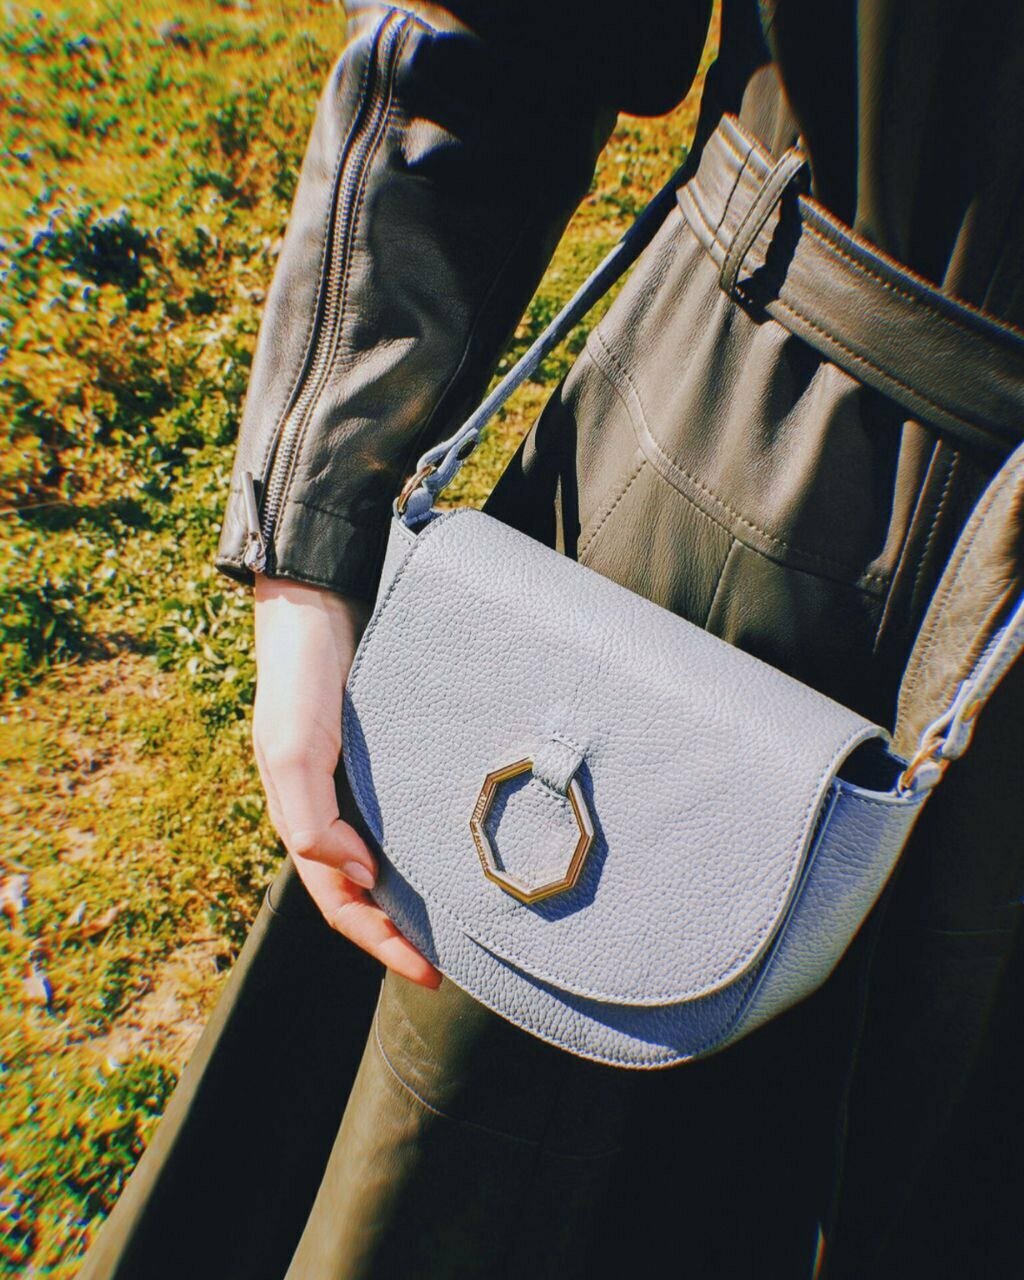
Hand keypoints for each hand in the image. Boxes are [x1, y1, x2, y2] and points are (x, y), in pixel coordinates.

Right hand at [252, 574, 440, 986]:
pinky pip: (412, 808)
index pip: (342, 901)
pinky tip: (464, 844)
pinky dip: (433, 838)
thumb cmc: (300, 675)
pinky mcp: (393, 749)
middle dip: (403, 930)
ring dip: (421, 891)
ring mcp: (364, 778)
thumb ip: (311, 821)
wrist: (323, 597)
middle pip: (369, 888)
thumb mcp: (291, 750)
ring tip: (464, 918)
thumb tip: (361, 877)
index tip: (427, 972)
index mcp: (304, 816)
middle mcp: (336, 805)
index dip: (379, 942)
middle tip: (454, 959)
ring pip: (392, 852)